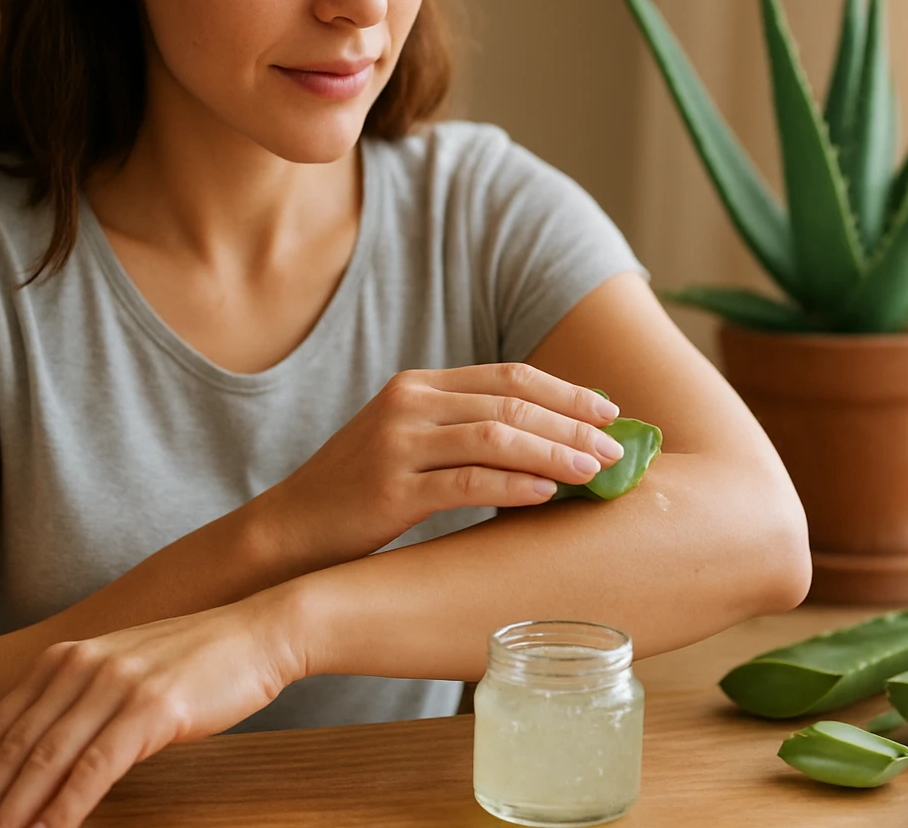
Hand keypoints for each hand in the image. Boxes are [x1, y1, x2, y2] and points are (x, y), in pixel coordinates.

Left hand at [0, 592, 302, 827]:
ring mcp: (115, 686)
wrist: (259, 633)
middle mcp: (82, 666)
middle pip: (12, 747)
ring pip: (44, 762)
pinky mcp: (150, 710)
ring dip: (10, 814)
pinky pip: (93, 771)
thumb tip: (43, 754)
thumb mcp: (125, 670)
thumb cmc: (199, 660)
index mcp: (68, 657)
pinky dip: (62, 811)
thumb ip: (82, 699)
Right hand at [251, 362, 624, 565]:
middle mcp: (408, 403)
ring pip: (496, 436)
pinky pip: (466, 481)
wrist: (290, 532)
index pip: (508, 375)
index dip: (566, 391)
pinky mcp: (390, 488)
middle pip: (510, 401)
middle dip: (572, 422)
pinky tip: (547, 494)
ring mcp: (397, 444)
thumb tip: (547, 444)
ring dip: (555, 451)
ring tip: (595, 471)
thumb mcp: (408, 446)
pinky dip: (513, 484)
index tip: (610, 411)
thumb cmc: (358, 496)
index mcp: (418, 386)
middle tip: (617, 446)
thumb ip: (463, 433)